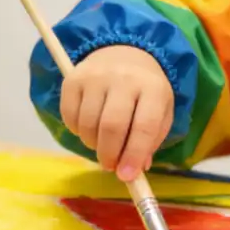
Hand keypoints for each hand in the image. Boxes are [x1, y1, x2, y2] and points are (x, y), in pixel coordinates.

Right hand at [59, 45, 173, 181]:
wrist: (124, 53)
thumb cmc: (145, 92)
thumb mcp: (160, 112)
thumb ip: (151, 141)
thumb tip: (134, 169)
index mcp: (153, 88)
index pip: (144, 126)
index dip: (134, 154)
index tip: (126, 176)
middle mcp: (124, 78)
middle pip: (111, 126)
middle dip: (109, 154)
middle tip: (110, 166)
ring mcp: (96, 76)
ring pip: (87, 124)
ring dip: (93, 144)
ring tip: (102, 144)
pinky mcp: (74, 78)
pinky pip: (69, 116)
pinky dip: (77, 131)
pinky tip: (89, 127)